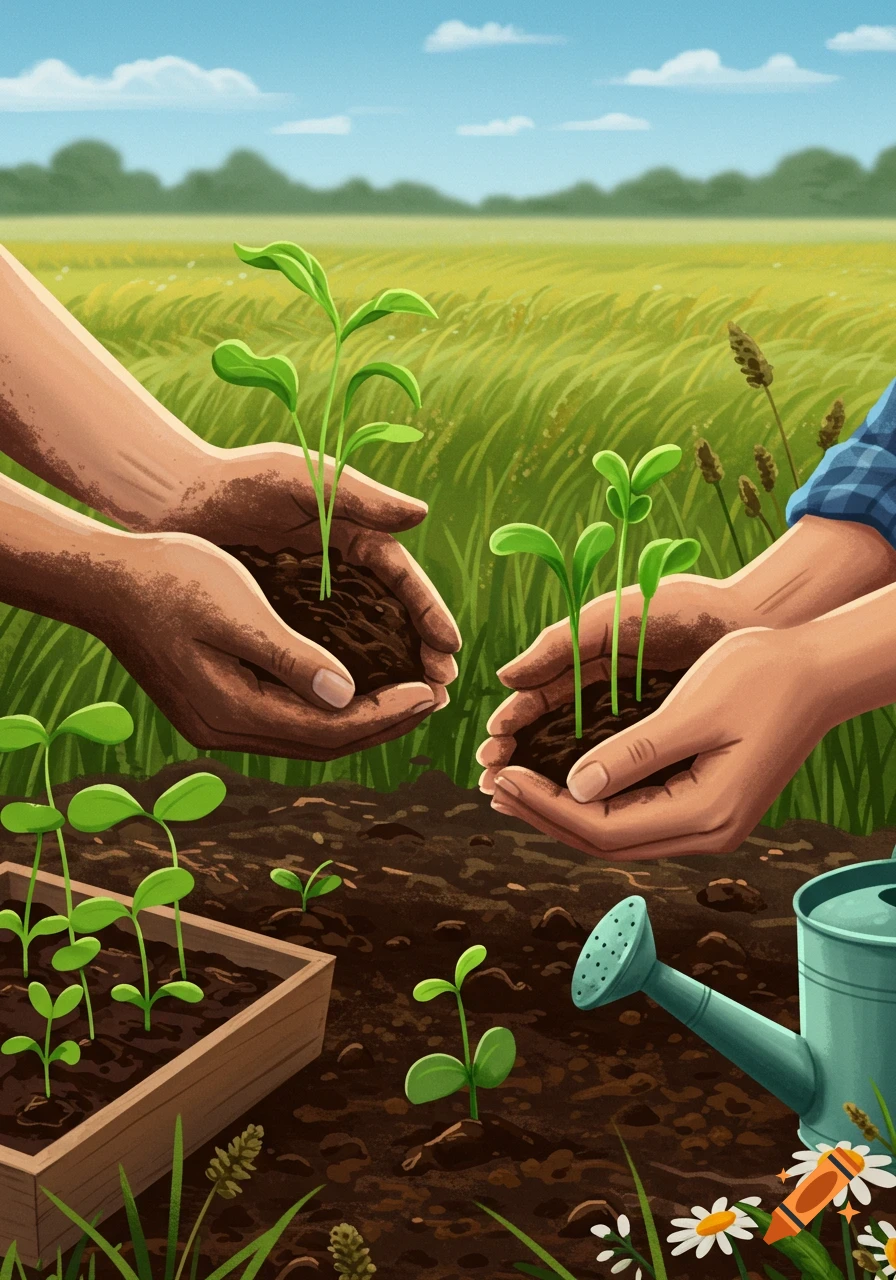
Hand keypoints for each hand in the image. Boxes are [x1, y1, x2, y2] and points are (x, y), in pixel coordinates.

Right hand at [92, 530, 444, 759]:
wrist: (105, 579)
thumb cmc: (170, 579)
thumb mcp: (238, 609)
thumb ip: (291, 656)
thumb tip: (348, 694)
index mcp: (233, 709)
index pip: (330, 728)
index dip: (386, 713)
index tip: (431, 692)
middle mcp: (226, 729)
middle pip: (322, 743)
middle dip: (383, 724)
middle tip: (434, 701)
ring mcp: (217, 722)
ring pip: (305, 736)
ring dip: (359, 721)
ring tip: (407, 699)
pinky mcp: (213, 707)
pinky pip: (285, 720)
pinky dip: (326, 711)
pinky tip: (352, 691)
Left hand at [161, 444, 460, 686]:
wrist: (168, 499)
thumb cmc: (234, 478)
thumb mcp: (299, 477)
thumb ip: (357, 495)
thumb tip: (420, 514)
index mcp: (352, 532)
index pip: (401, 577)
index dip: (428, 611)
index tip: (449, 646)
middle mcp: (337, 566)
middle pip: (390, 615)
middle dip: (419, 651)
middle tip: (440, 689)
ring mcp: (308, 594)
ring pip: (358, 639)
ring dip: (387, 672)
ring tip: (411, 706)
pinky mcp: (277, 615)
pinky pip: (316, 652)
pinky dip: (338, 677)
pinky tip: (350, 707)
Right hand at [478, 573, 746, 793]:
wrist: (758, 616)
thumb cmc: (687, 605)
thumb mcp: (616, 617)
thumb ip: (562, 642)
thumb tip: (506, 677)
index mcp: (589, 661)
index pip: (538, 700)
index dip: (512, 725)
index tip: (491, 751)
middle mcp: (607, 693)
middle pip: (553, 734)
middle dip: (523, 760)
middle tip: (493, 787)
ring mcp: (637, 717)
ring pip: (585, 757)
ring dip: (553, 781)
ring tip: (520, 802)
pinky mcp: (668, 738)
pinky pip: (627, 768)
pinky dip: (601, 786)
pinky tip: (581, 805)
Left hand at [487, 626, 828, 859]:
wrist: (818, 672)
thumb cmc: (762, 678)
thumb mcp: (691, 711)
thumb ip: (632, 754)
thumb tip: (574, 787)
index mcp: (705, 814)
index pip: (603, 827)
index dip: (546, 806)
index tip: (504, 776)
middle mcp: (708, 832)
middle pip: (606, 841)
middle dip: (545, 815)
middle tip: (493, 786)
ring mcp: (710, 824)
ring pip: (620, 834)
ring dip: (565, 813)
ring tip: (514, 788)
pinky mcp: (708, 806)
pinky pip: (638, 818)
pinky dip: (594, 805)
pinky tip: (564, 786)